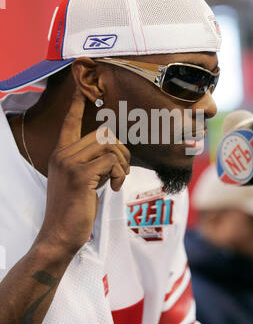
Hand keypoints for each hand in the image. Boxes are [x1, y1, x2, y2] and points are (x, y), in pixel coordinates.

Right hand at [36, 88, 129, 255]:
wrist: (59, 235)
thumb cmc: (73, 209)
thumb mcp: (80, 181)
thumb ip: (91, 163)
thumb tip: (114, 153)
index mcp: (61, 154)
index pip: (69, 122)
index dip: (76, 104)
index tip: (80, 88)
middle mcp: (62, 154)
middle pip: (103, 134)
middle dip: (121, 151)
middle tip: (121, 170)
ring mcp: (69, 163)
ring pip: (109, 145)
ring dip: (122, 162)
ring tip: (117, 180)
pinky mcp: (79, 175)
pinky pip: (111, 161)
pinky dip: (120, 174)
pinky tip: (114, 188)